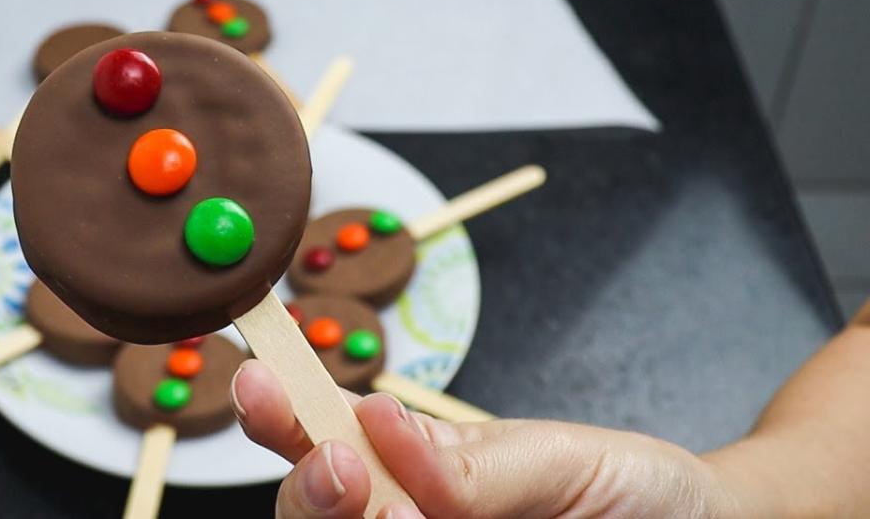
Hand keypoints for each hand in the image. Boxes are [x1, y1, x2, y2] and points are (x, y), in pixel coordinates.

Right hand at [230, 359, 754, 518]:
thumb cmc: (631, 490)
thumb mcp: (559, 457)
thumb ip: (472, 462)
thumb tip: (377, 424)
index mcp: (413, 460)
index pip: (325, 432)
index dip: (279, 408)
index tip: (259, 385)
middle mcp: (402, 517)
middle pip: (308, 510)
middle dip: (309, 489)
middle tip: (344, 470)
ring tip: (403, 518)